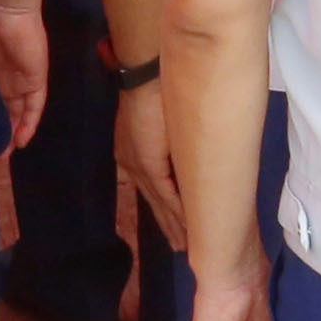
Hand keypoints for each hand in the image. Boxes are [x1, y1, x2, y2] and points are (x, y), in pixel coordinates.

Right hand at [0, 2, 51, 152]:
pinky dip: (28, 124)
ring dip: (10, 133)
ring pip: (17, 113)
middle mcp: (2, 78)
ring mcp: (20, 80)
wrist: (3, 6)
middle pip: (1, 111)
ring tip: (1, 154)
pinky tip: (20, 141)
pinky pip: (34, 107)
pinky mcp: (35, 79)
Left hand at [115, 69, 187, 249]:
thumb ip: (170, 140)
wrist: (146, 73)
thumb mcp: (163, 120)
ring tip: (187, 246)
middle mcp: (131, 164)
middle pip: (154, 203)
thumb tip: (186, 156)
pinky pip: (166, 195)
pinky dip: (178, 213)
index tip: (175, 230)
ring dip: (175, 226)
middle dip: (169, 226)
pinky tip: (188, 229)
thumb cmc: (156, 88)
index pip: (151, 190)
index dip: (163, 211)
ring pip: (159, 204)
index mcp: (132, 154)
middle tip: (182, 247)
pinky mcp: (148, 164)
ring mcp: (138, 166)